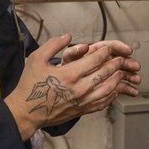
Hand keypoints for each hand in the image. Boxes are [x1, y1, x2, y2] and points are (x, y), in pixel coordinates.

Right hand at [5, 34, 140, 139]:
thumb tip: (68, 36)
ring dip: (116, 80)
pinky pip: (102, 103)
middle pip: (105, 73)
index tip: (109, 48)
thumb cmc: (30, 84)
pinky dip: (111, 95)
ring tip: (121, 72)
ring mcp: (82, 101)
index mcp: (70, 73)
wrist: (26, 112)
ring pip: (108, 89)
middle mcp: (80, 88)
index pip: (95, 60)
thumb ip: (54, 45)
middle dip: (115, 64)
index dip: (105, 52)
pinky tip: (114, 91)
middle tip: (121, 59)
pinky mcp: (82, 111)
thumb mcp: (37, 59)